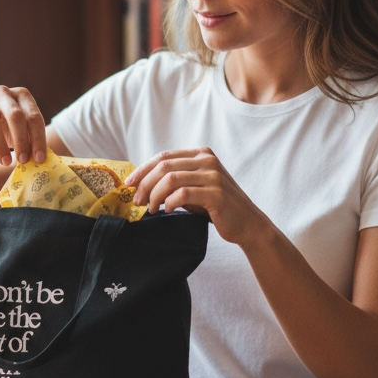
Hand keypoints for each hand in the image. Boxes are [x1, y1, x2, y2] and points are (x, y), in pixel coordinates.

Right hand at [0, 86, 46, 167]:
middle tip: (23, 161)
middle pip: (15, 115)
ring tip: (6, 162)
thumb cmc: (4, 129)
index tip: (39, 159)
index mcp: (21, 95)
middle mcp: (2, 93)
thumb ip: (31, 140)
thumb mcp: (20, 131)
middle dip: (21, 140)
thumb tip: (40, 158)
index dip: (38, 138)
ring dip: (0, 146)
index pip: (34, 116)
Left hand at [126, 147, 259, 245]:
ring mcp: (213, 175)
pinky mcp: (216, 193)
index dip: (143, 169)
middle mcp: (207, 160)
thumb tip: (141, 185)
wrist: (247, 223)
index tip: (129, 184)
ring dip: (154, 195)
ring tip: (150, 209)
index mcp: (201, 154)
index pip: (164, 156)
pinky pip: (183, 194)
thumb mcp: (195, 188)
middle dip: (145, 184)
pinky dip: (170, 203)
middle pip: (164, 166)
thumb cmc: (217, 207)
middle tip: (136, 201)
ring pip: (170, 179)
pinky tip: (167, 211)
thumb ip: (175, 181)